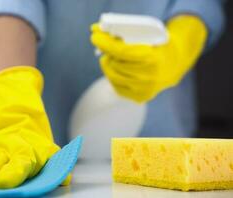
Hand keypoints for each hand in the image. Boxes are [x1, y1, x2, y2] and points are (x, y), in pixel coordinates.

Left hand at [91, 15, 206, 101]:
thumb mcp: (148, 35)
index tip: (95, 37)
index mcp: (153, 58)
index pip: (122, 52)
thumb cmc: (158, 47)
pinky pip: (117, 87)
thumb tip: (97, 29)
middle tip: (107, 49)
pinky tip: (117, 70)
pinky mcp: (140, 97)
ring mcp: (144, 89)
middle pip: (115, 65)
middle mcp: (149, 77)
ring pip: (113, 76)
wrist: (173, 66)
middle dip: (108, 54)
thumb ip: (124, 33)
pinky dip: (113, 77)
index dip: (106, 44)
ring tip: (111, 59)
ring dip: (108, 66)